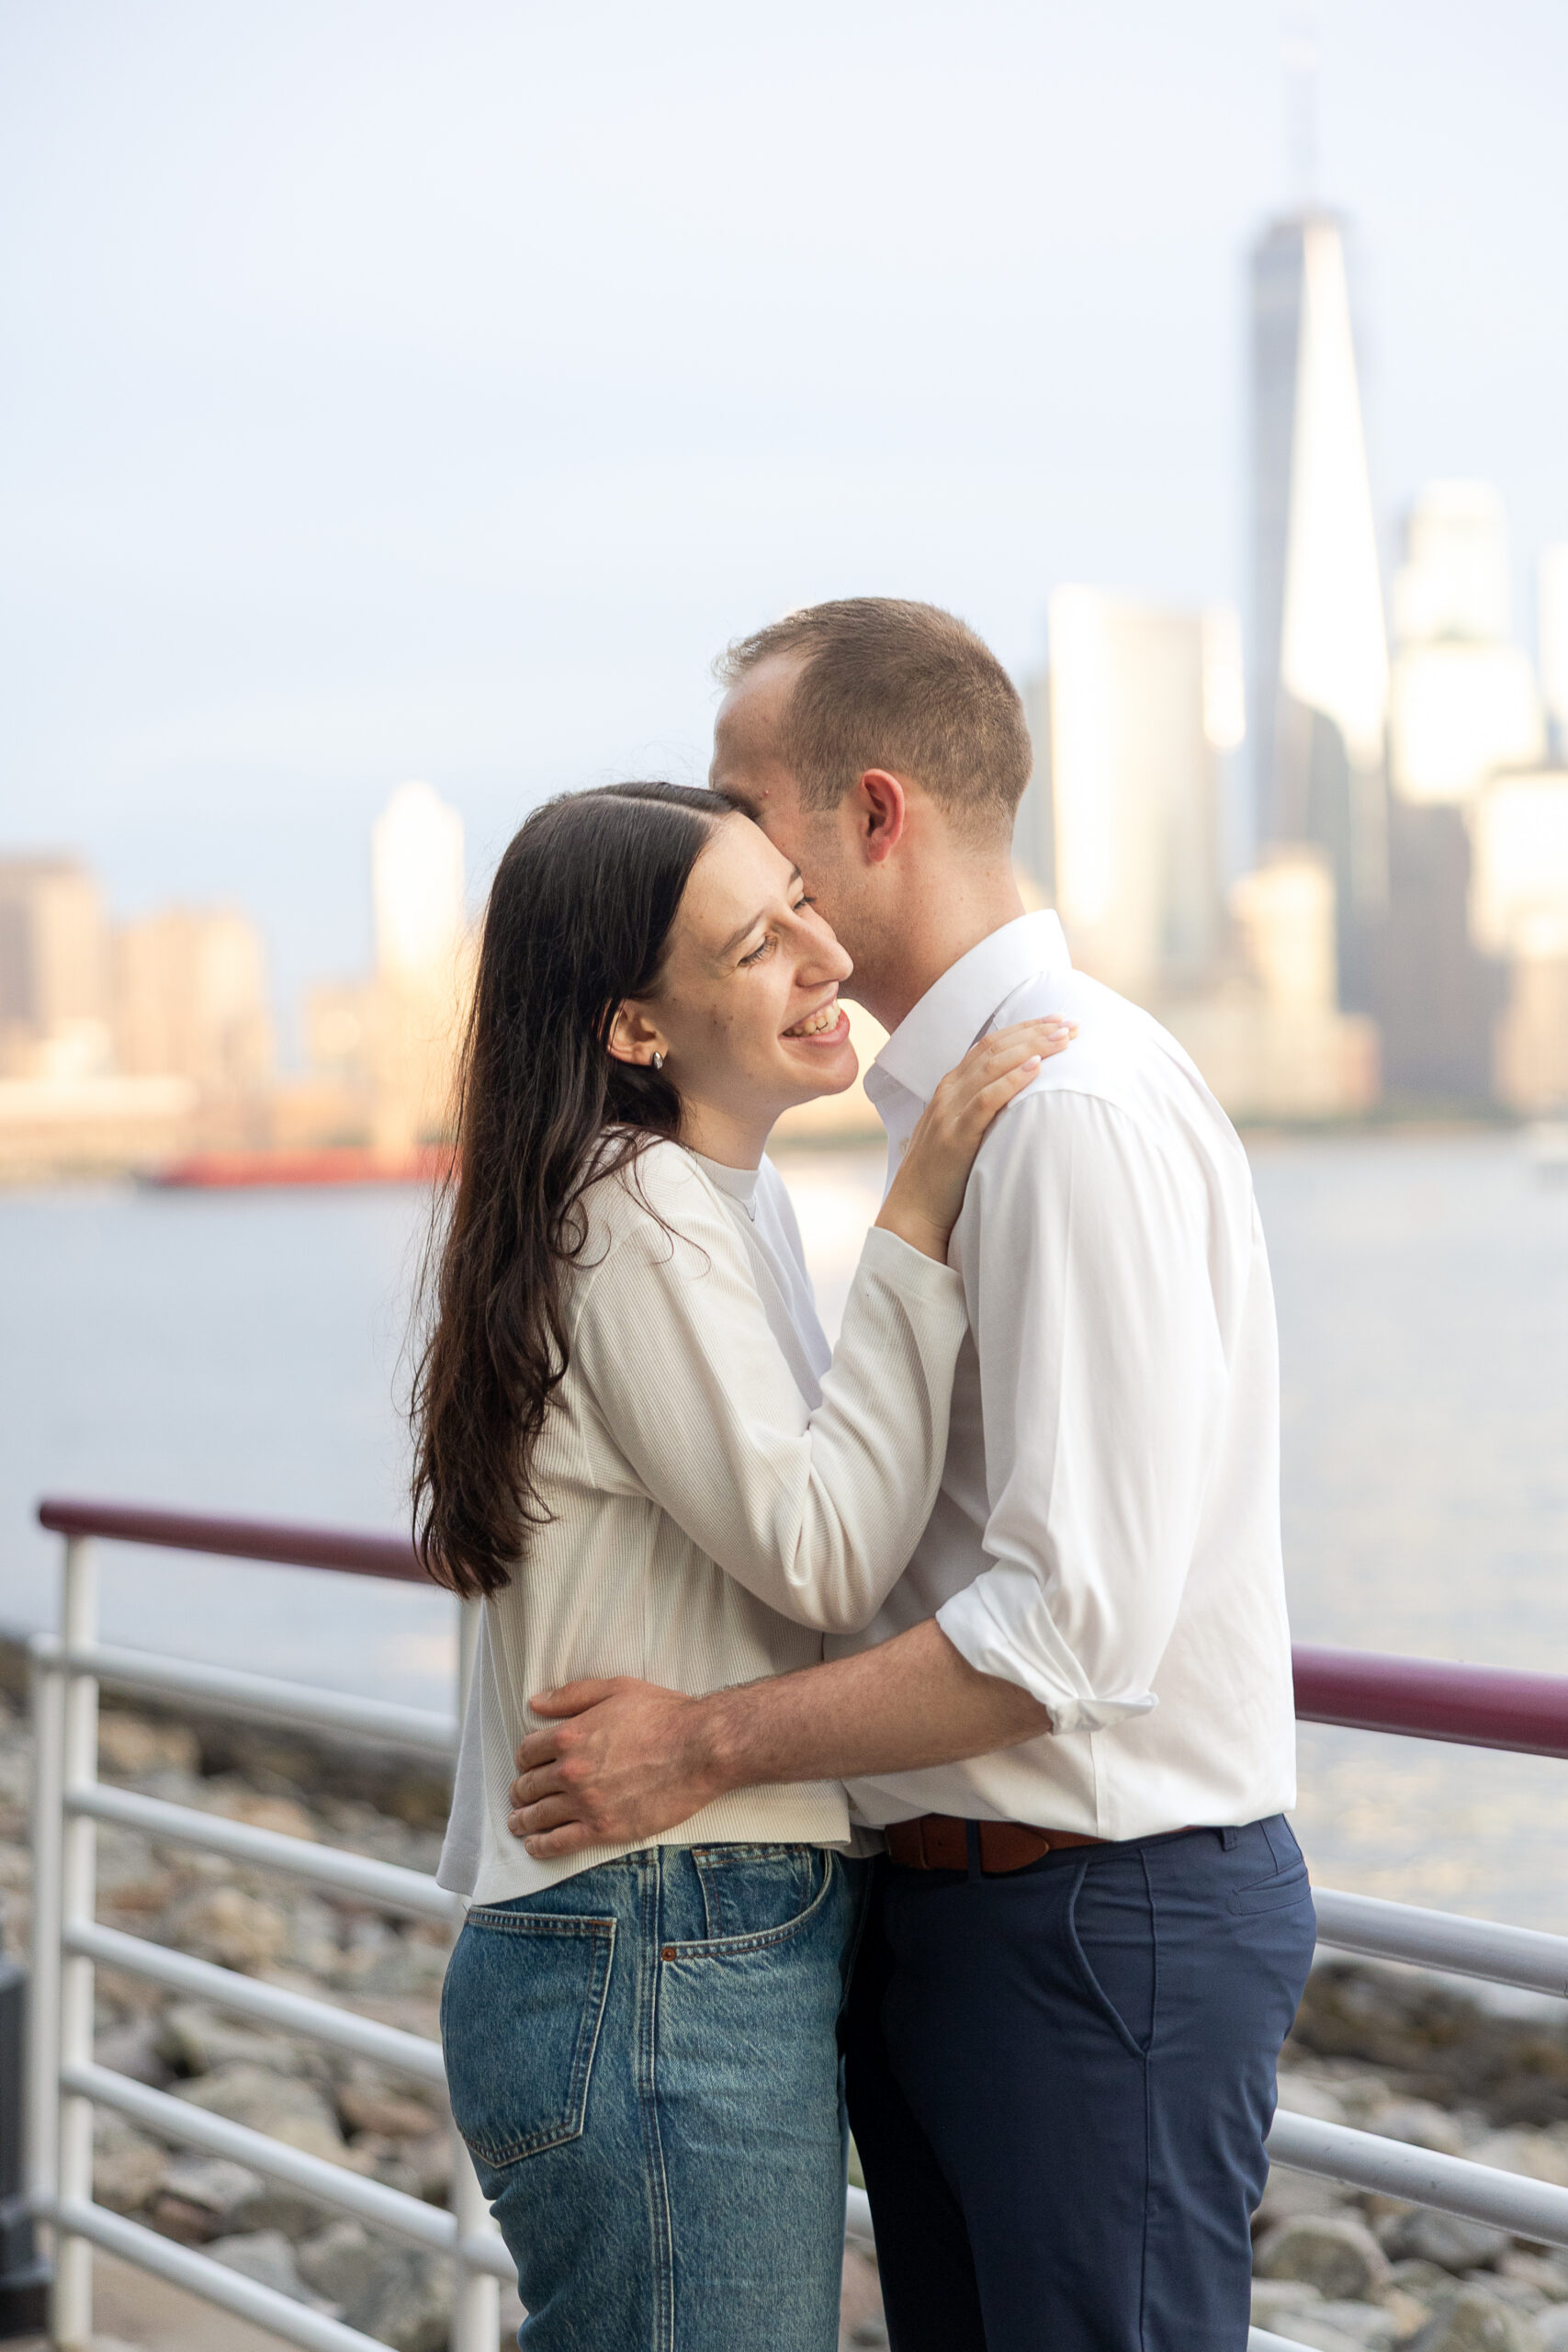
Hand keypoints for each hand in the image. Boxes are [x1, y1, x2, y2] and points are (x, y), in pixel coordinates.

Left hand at [508, 1678, 723, 1860]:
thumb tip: (536, 1702)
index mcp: (570, 1735)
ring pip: (538, 1816)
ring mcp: (585, 1802)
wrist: (701, 1749)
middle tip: (518, 1797)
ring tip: (517, 1824)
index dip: (524, 1758)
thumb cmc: (664, 1715)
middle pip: (529, 1786)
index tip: (528, 1764)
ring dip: (522, 1821)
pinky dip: (541, 1846)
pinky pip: (559, 1843)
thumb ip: (572, 1695)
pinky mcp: (603, 1829)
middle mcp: (571, 1771)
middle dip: (520, 1791)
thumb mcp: (616, 1689)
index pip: (528, 1751)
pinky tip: (534, 1846)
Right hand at [876, 1016, 1073, 1261]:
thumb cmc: (943, 1177)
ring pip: (992, 1067)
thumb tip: (1019, 1096)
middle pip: (994, 1048)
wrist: (913, 1212)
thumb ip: (981, 1109)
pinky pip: (986, 1101)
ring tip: (1062, 1039)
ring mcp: (949, 1113)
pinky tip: (1036, 1068)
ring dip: (1031, 1048)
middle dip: (1034, 1032)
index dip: (1023, 1029)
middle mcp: (948, 1093)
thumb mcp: (961, 1132)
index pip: (989, 1045)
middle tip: (1069, 1023)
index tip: (1056, 1021)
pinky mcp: (955, 1137)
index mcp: (950, 1089)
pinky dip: (1012, 1081)